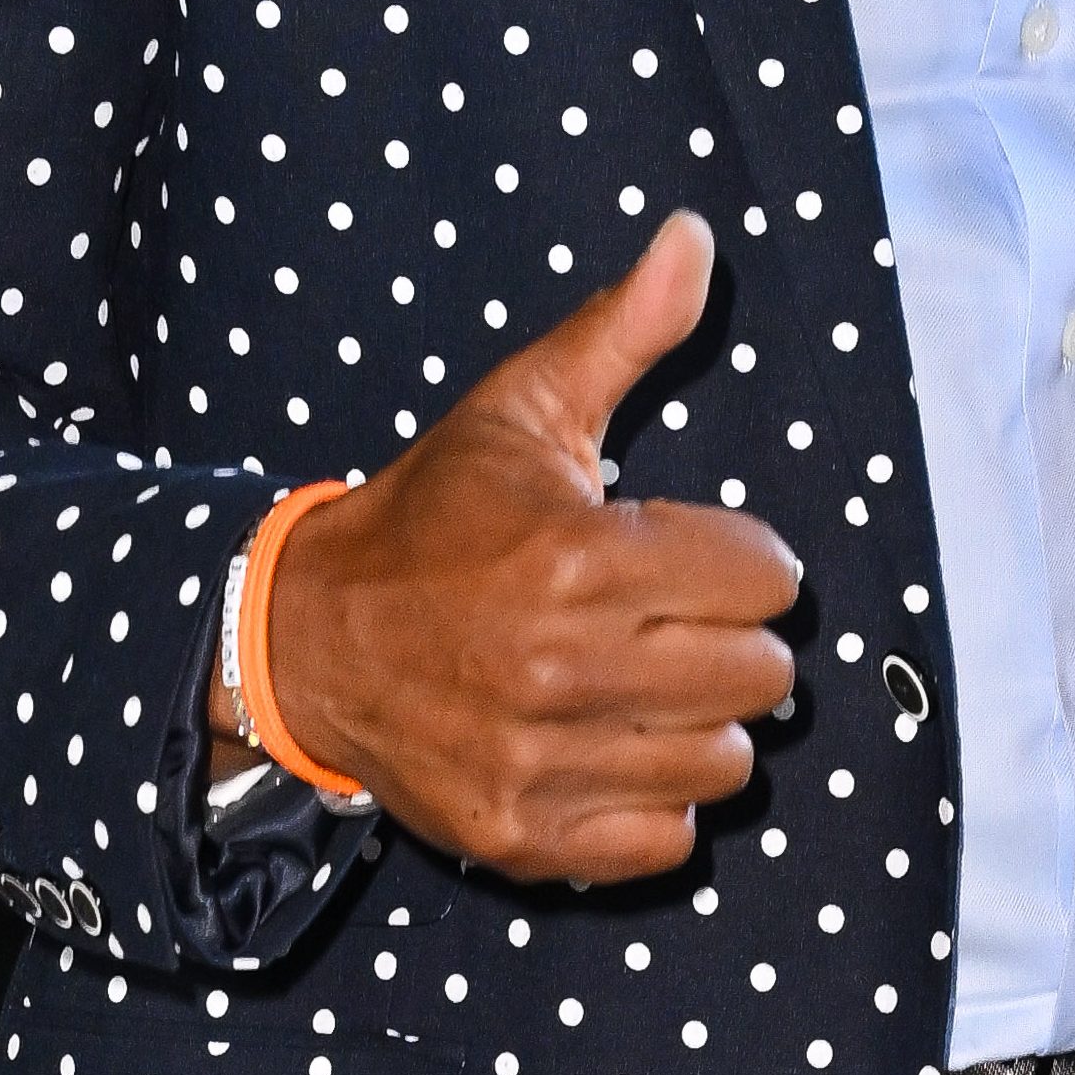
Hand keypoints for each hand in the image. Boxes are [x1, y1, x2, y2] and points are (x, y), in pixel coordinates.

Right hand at [262, 210, 802, 880]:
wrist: (306, 637)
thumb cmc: (434, 516)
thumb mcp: (520, 411)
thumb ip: (621, 332)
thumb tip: (695, 234)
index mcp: (575, 558)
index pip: (767, 579)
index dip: (743, 561)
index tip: (690, 556)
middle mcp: (561, 668)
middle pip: (761, 677)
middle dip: (730, 642)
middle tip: (670, 623)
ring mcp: (540, 761)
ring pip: (727, 764)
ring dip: (700, 725)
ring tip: (643, 686)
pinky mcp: (522, 835)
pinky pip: (666, 840)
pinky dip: (654, 803)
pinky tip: (608, 749)